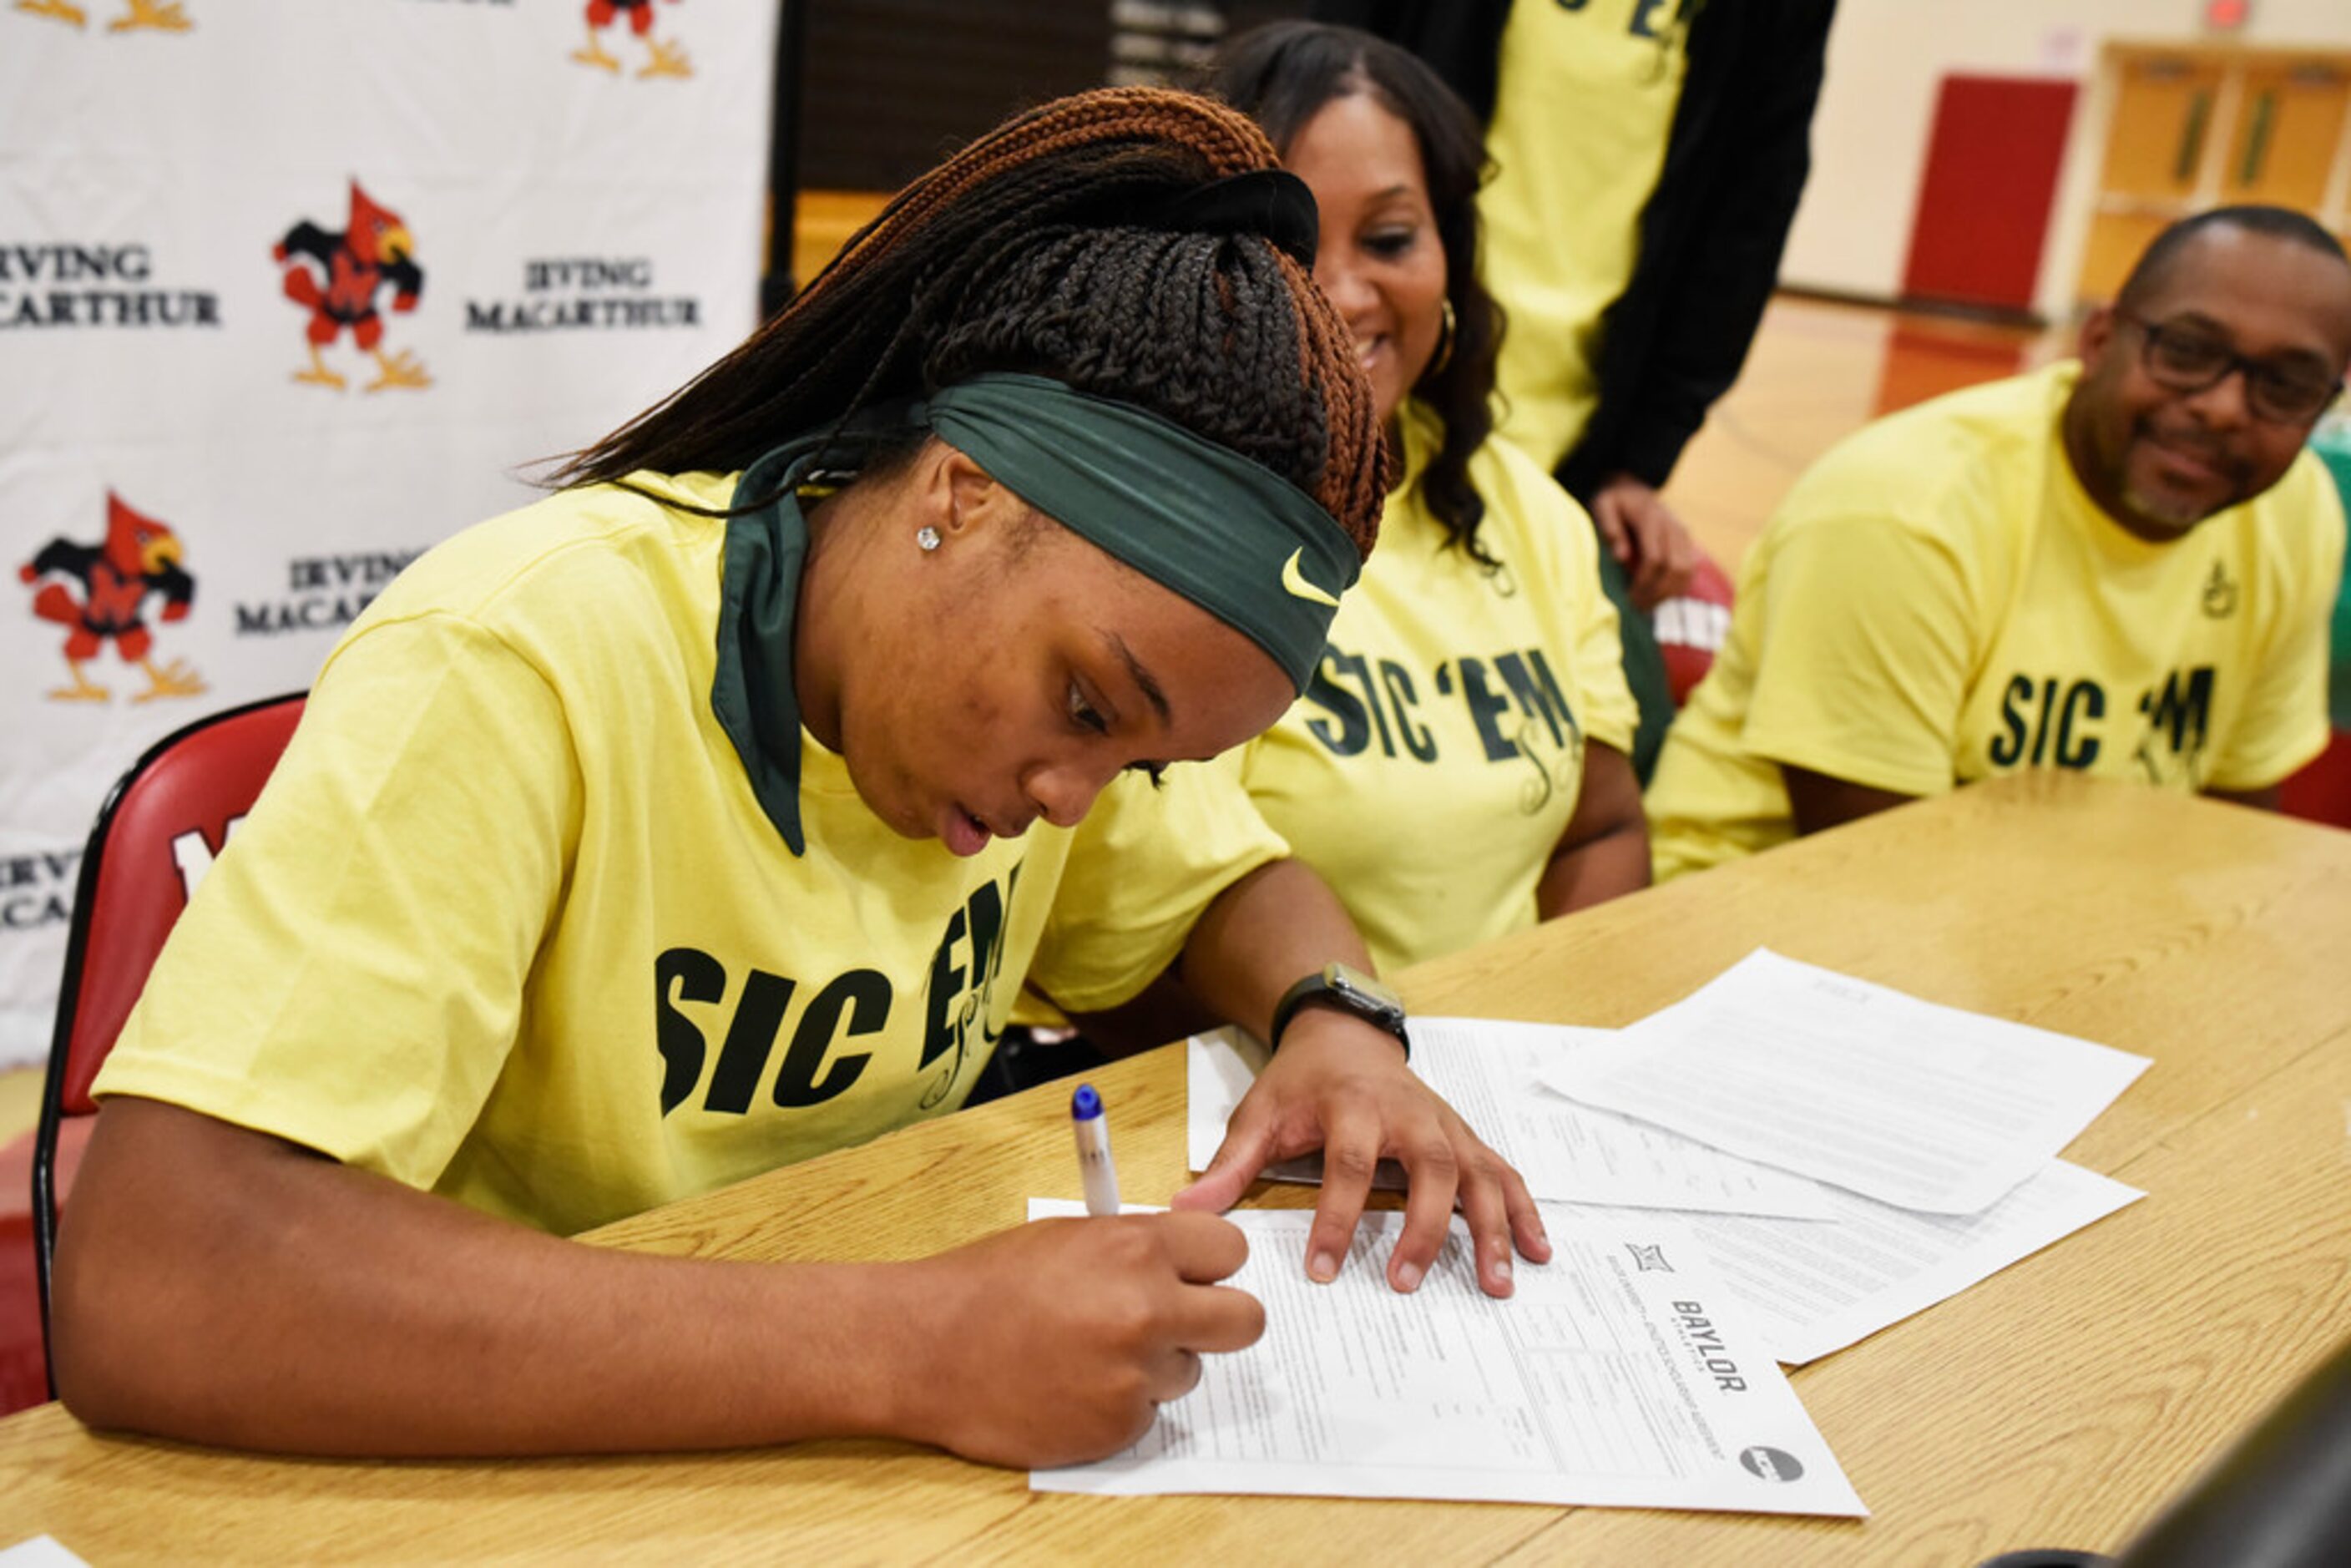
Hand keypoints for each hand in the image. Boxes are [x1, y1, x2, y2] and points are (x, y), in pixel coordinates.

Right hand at [893, 1212, 1263, 1467]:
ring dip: (1155, 1366)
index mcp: (1138, 1248)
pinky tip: (1071, 1387)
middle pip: (1246, 1320)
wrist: (925, 1347)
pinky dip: (1118, 1404)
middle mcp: (1149, 1310)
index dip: (1210, 1265)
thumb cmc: (986, 1285)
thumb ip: (1135, 1248)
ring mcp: (1136, 1375)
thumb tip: (1184, 1264)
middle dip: (1218, 1320)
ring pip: (1189, 1370)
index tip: (1193, 1275)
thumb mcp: (1070, 1238)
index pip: (1231, 1251)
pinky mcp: (1117, 1427)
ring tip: (1091, 1354)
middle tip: (1180, 1323)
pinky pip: (1147, 1413)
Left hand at [1172, 1012, 1550, 1299]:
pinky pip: (1502, 1173)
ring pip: (1478, 1174)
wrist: (1344, 1034)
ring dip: (1492, 1227)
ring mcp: (1444, 1125)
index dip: (1337, 1218)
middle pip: (1430, 1169)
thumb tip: (1186, 1213)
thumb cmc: (1301, 1081)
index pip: (1349, 1165)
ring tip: (1497, 1282)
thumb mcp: (1259, 1113)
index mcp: (1353, 1107)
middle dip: (1423, 1228)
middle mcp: (1409, 1114)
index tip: (1322, 1269)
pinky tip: (1538, 1250)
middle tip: (1407, 1284)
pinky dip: (1523, 1210)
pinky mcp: (1464, 1137)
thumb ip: (1230, 1166)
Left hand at [1589, 472, 1699, 609]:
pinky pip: (1690, 569)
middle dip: (1658, 592)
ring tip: (1649, 606)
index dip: (1644, 581)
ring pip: (1687, 570)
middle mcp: (1672, 526)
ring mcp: (1683, 534)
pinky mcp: (1687, 542)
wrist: (1634, 489)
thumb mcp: (1604, 506)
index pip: (1655, 557)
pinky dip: (1679, 587)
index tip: (1631, 598)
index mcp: (1651, 518)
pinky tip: (1661, 597)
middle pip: (1675, 567)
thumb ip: (1610, 527)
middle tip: (1639, 607)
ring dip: (1670, 593)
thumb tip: (1621, 556)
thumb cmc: (1615, 501)